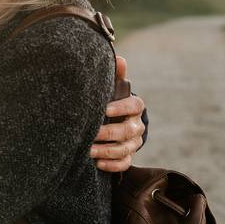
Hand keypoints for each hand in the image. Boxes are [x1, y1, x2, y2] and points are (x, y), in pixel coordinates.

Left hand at [89, 56, 145, 171]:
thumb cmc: (110, 100)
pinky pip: (125, 163)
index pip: (134, 105)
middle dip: (108, 133)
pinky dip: (112, 165)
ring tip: (88, 151)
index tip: (104, 109)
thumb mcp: (113, 87)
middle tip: (90, 134)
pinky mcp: (128, 155)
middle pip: (128, 130)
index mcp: (134, 106)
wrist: (115, 120)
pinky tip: (98, 164)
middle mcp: (137, 124)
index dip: (121, 107)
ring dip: (106, 151)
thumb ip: (115, 75)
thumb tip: (119, 58)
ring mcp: (134, 141)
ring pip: (125, 148)